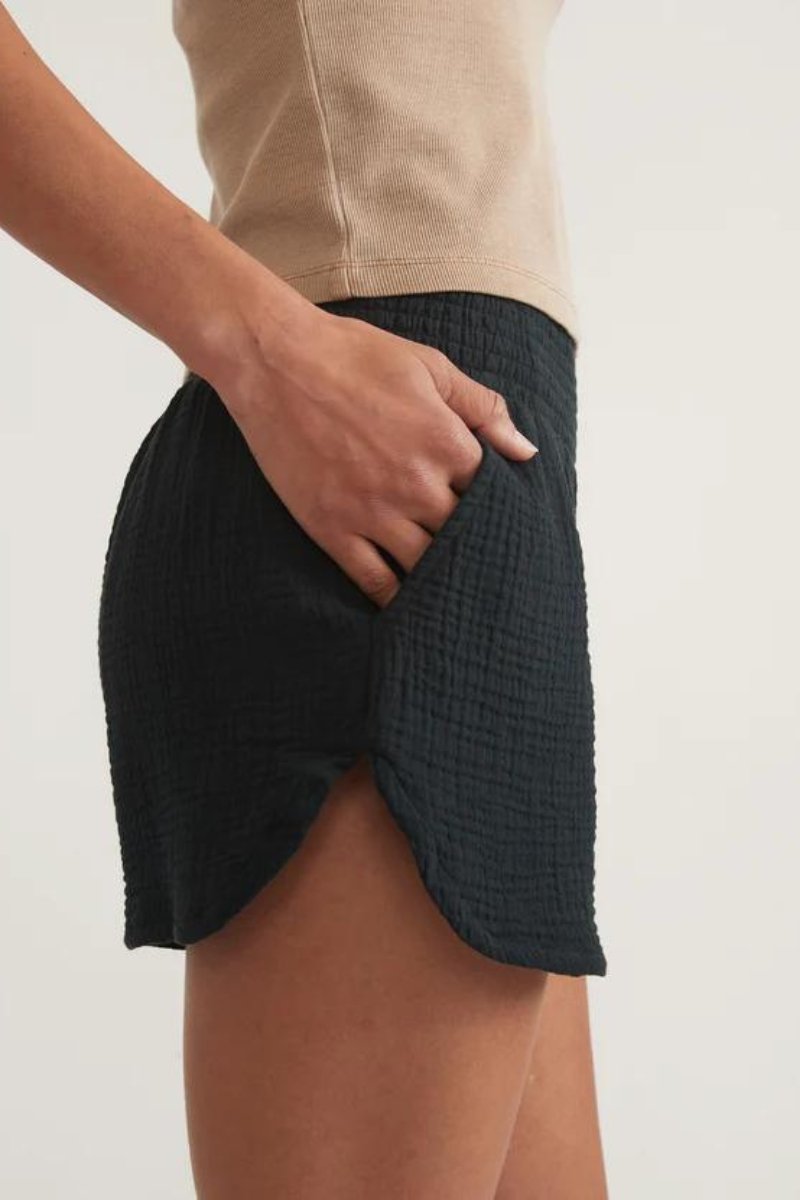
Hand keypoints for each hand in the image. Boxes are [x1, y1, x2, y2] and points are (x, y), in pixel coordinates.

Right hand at [214, 307, 538, 608]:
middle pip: (463, 536)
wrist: (272, 360)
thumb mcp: (428, 365)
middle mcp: (415, 484)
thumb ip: (483, 407)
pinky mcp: (332, 528)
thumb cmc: (352, 354)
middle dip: (475, 547)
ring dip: (442, 578)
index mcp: (444, 442)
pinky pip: (373, 580)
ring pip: (425, 566)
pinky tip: (407, 608)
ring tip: (455, 591)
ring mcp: (372, 511)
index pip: (492, 494)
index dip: (498, 506)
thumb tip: (526, 450)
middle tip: (485, 564)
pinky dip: (394, 599)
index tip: (499, 517)